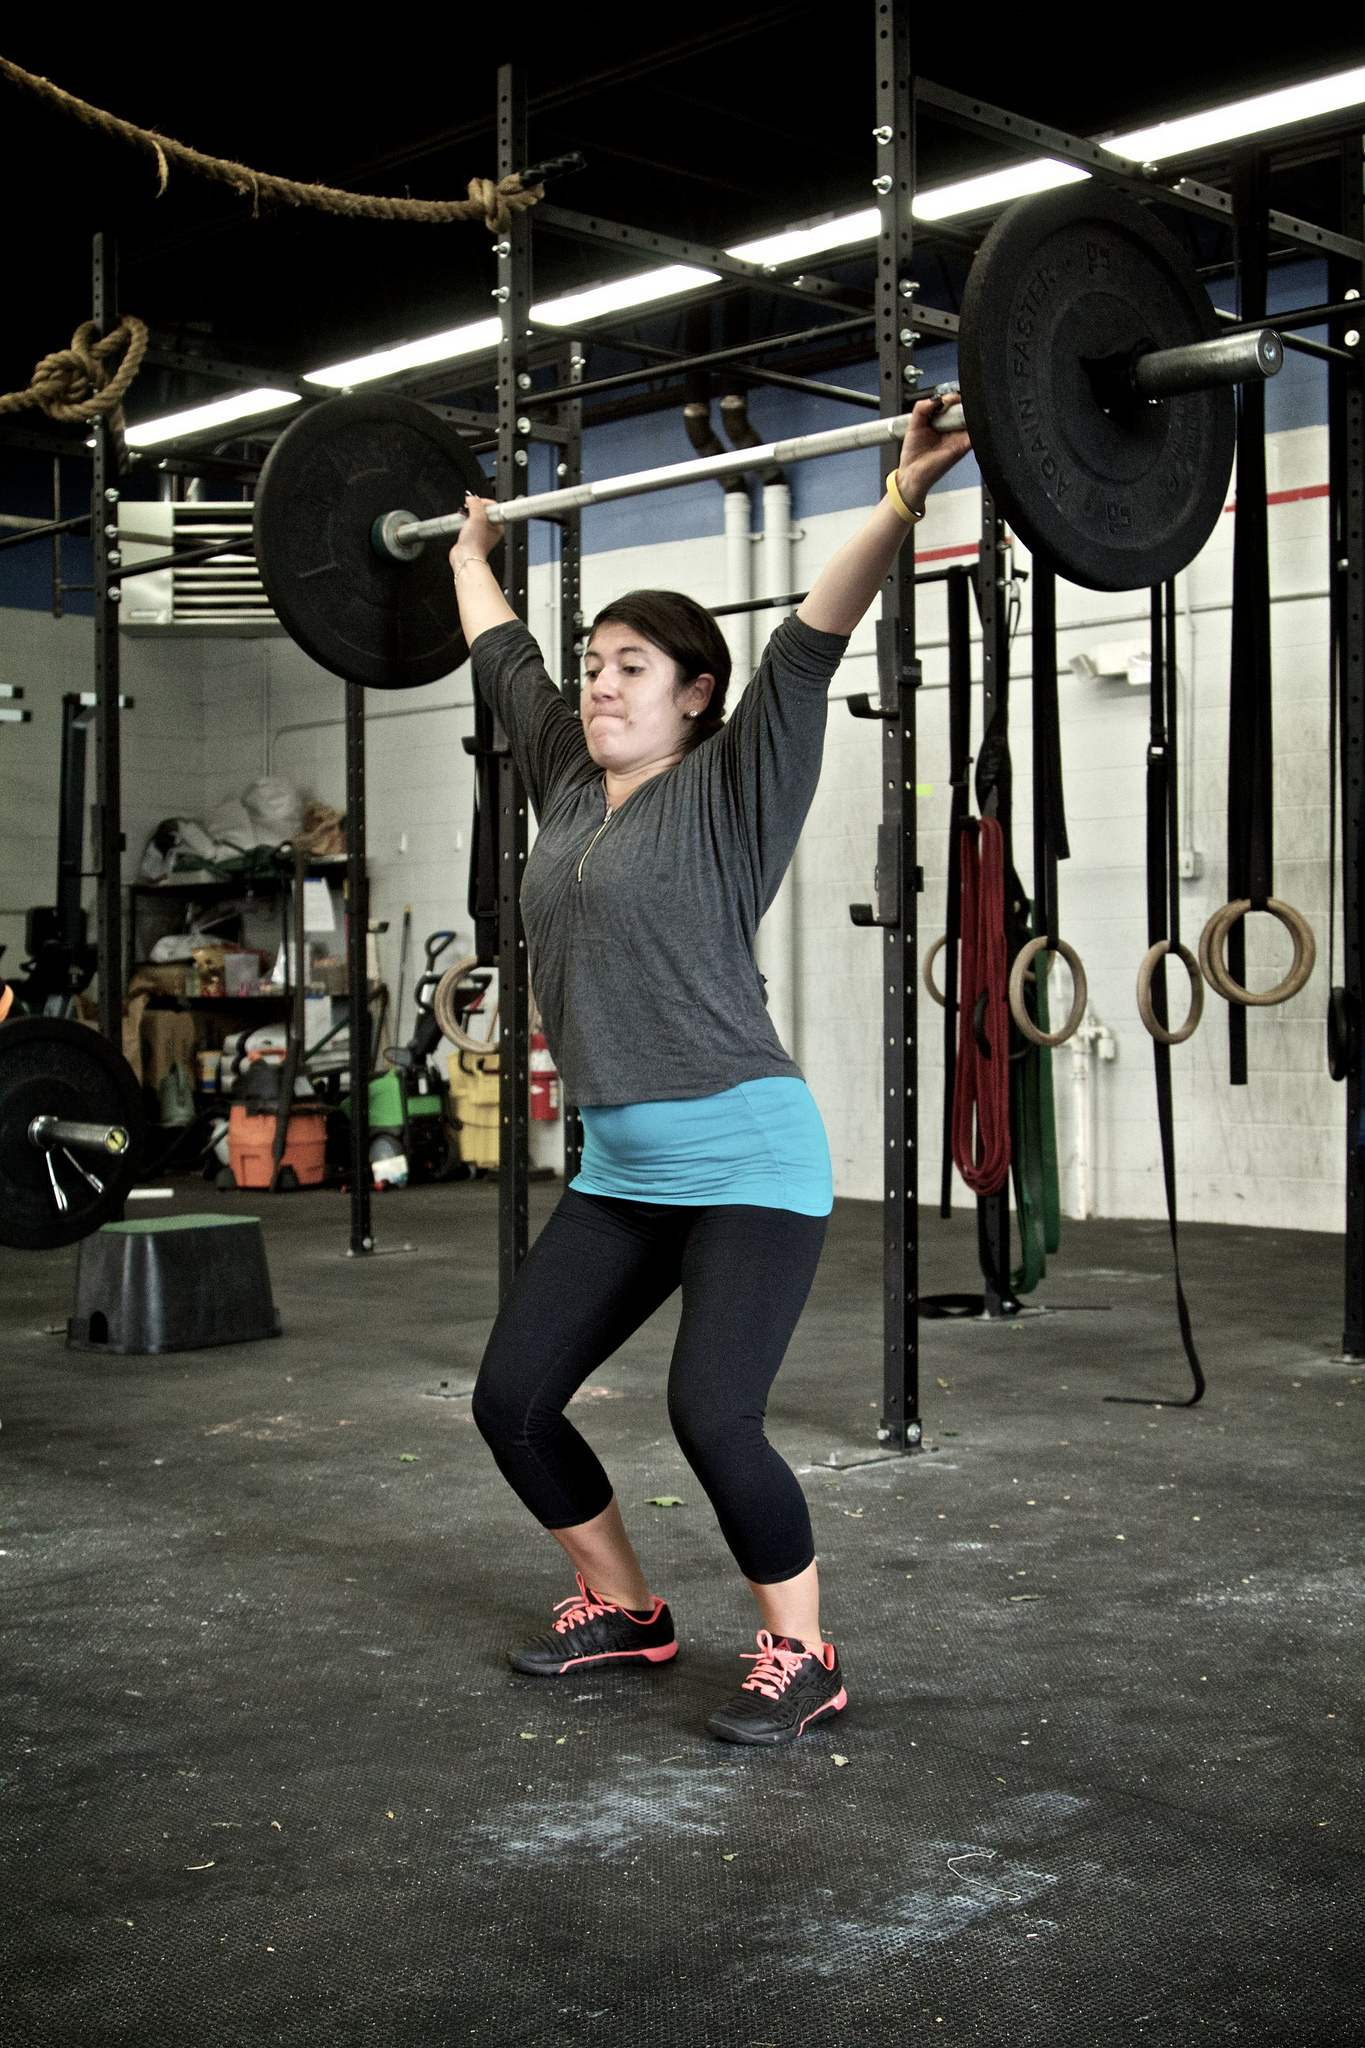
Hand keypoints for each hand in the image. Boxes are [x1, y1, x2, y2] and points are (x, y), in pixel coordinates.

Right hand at [449, 491, 499, 572]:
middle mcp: (491, 528)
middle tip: (468, 510)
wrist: (464, 557)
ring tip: (464, 516)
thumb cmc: (474, 543)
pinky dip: (464, 520)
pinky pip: (468, 522)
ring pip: (474, 515)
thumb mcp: (477, 517)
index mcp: (498, 524)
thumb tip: (470, 497)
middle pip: (482, 509)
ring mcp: (481, 531)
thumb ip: (475, 503)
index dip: (482, 501)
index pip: (492, 505)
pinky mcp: (471, 534)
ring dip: (467, 513)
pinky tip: (461, 522)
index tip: (474, 503)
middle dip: (473, 507)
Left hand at [894, 394, 970, 513]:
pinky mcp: (962, 447)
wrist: (911, 474)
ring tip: (955, 407)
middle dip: (959, 402)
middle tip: (950, 401)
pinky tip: (964, 418)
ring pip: (972, 419)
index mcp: (943, 424)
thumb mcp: (914, 424)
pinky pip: (974, 434)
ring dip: (967, 410)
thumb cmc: (914, 454)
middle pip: (964, 410)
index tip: (945, 398)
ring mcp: (959, 438)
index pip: (954, 405)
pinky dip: (974, 425)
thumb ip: (922, 408)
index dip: (952, 398)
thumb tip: (936, 398)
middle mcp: (953, 430)